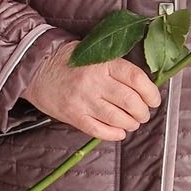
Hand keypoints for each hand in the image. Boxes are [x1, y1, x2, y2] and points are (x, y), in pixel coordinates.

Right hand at [25, 42, 161, 142]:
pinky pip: (100, 130)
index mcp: (103, 63)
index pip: (137, 79)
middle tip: (143, 113)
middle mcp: (94, 82)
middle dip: (142, 112)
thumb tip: (144, 87)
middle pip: (130, 101)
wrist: (36, 68)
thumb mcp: (95, 55)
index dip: (151, 93)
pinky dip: (114, 134)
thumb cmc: (68, 61)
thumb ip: (117, 69)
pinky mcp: (73, 115)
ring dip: (131, 124)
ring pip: (118, 118)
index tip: (154, 100)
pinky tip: (118, 132)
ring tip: (131, 122)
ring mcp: (83, 100)